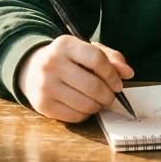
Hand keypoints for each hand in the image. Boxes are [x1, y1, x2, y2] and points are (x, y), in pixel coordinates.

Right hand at [17, 36, 133, 122]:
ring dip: (98, 106)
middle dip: (108, 95)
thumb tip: (128, 73)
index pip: (97, 59)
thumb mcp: (86, 50)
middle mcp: (52, 64)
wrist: (32, 68)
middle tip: (109, 96)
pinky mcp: (43, 105)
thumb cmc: (67, 59)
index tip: (118, 84)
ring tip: (97, 101)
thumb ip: (110, 58)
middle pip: (93, 86)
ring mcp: (45, 85)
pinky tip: (83, 106)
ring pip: (86, 104)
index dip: (113, 74)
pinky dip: (85, 114)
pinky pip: (75, 116)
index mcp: (64, 45)